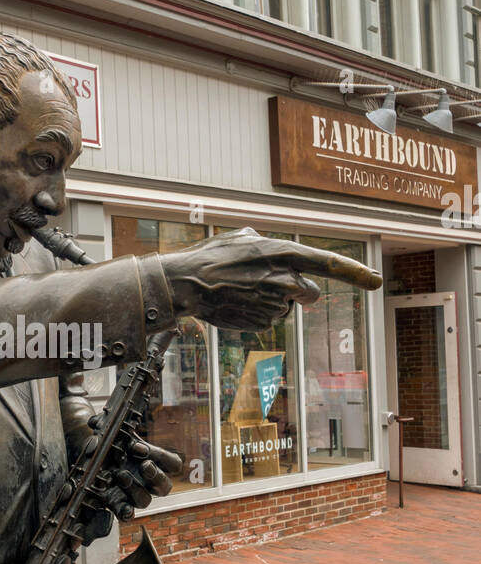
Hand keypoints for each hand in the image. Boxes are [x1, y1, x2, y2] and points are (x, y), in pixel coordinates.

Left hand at [77, 429, 182, 542]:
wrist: (86, 458)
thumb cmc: (105, 443)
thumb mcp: (107, 431)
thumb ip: (103, 425)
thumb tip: (95, 422)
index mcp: (151, 460)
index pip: (173, 464)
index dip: (162, 458)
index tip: (141, 449)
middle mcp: (145, 480)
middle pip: (165, 487)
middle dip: (156, 476)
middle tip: (144, 465)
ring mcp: (132, 494)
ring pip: (145, 501)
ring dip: (135, 489)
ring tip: (120, 474)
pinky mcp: (116, 503)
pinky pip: (126, 513)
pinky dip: (125, 512)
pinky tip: (123, 510)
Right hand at [161, 227, 382, 330]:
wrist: (186, 284)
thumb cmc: (212, 256)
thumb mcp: (244, 239)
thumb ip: (272, 247)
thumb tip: (284, 259)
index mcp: (283, 254)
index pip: (328, 264)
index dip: (356, 273)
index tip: (377, 281)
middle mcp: (284, 280)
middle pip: (308, 294)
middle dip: (295, 292)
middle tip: (265, 283)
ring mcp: (274, 305)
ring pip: (285, 309)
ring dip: (270, 302)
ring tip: (241, 291)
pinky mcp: (262, 324)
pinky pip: (268, 321)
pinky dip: (256, 314)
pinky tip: (237, 303)